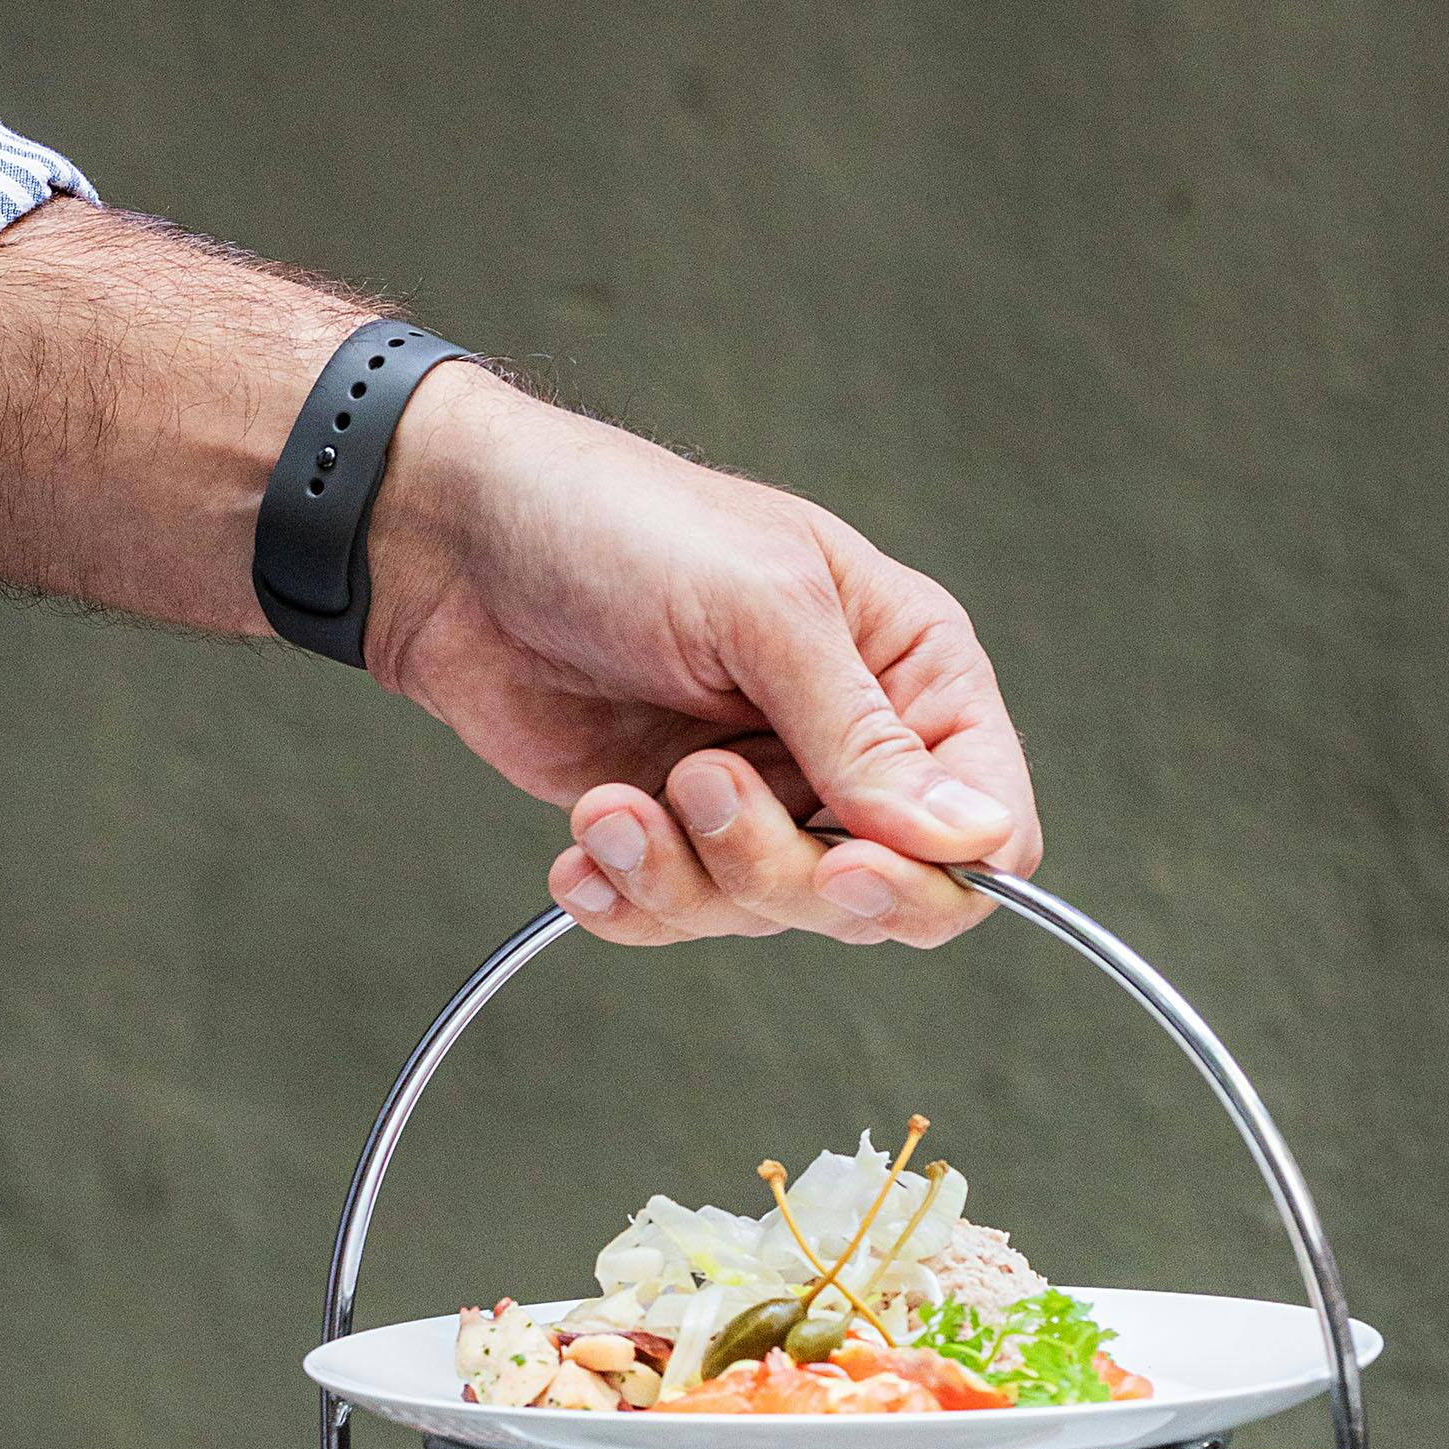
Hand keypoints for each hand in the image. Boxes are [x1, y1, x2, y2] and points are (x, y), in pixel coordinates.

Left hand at [367, 369, 1039, 946]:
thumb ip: (864, 734)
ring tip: (612, 802)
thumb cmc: (617, 529)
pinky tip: (583, 841)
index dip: (935, 870)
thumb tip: (977, 838)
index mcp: (910, 667)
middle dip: (776, 866)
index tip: (848, 864)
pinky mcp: (673, 834)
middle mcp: (848, 745)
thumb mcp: (761, 610)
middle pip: (879, 894)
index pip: (991, 820)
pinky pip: (681, 919)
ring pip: (770, 916)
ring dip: (681, 875)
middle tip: (696, 785)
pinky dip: (627, 896)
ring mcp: (760, 798)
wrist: (457, 548)